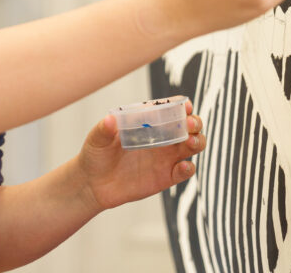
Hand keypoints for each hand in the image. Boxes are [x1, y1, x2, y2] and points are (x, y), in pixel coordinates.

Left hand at [77, 99, 204, 213]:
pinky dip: (188, 168)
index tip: (185, 105)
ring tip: (191, 142)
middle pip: (187, 126)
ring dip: (197, 142)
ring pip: (190, 146)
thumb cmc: (96, 154)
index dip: (180, 106)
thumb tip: (110, 119)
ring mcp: (164, 157)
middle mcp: (160, 137)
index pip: (168, 109)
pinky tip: (184, 166)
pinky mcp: (165, 177)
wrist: (93, 184)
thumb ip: (104, 129)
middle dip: (194, 123)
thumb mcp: (97, 138)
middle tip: (190, 124)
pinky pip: (183, 171)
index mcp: (146, 122)